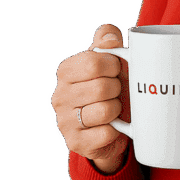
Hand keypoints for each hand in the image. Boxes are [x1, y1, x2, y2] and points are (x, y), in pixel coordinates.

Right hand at [50, 23, 130, 173]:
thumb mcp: (112, 60)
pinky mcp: (76, 143)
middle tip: (117, 91)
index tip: (117, 69)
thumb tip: (109, 36)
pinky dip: (117, 129)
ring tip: (115, 107)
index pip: (93, 62)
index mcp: (67, 71)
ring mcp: (65, 121)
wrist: (114, 123)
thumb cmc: (113, 86)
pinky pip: (107, 133)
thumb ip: (109, 41)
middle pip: (102, 87)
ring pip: (105, 111)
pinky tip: (113, 125)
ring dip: (118, 109)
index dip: (114, 65)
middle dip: (118, 88)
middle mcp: (60, 96)